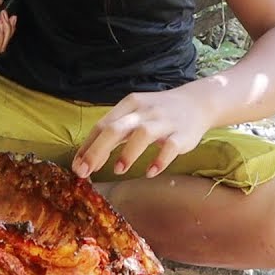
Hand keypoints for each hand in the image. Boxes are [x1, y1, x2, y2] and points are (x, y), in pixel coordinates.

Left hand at [71, 88, 211, 178]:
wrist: (197, 103)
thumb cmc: (157, 114)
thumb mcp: (134, 115)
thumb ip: (114, 133)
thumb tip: (88, 157)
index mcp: (129, 105)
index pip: (102, 125)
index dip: (88, 146)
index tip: (77, 166)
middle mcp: (144, 111)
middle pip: (116, 128)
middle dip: (98, 151)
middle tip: (86, 171)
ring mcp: (164, 121)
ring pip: (142, 134)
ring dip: (128, 153)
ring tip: (118, 170)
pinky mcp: (182, 134)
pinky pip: (170, 147)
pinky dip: (159, 160)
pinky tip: (150, 172)